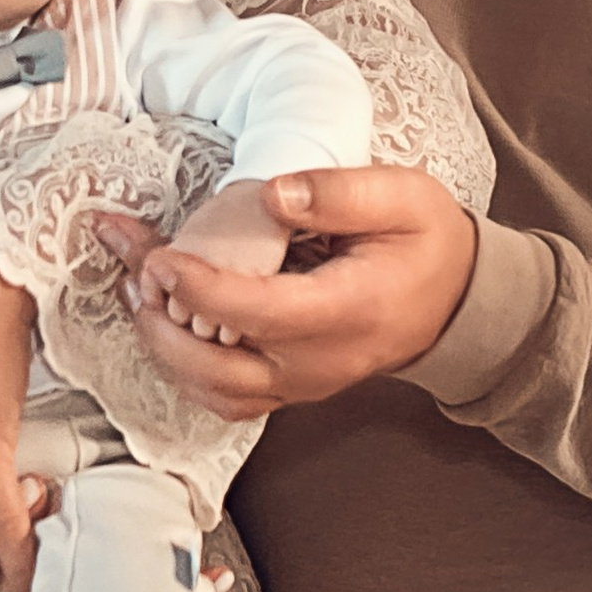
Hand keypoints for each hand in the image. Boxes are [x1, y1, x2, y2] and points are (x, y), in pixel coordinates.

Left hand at [96, 165, 478, 421]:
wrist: (456, 303)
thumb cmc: (426, 243)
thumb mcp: (402, 197)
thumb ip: (339, 193)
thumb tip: (272, 195)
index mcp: (346, 312)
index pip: (256, 313)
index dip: (197, 288)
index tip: (157, 257)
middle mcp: (318, 363)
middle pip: (217, 369)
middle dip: (161, 323)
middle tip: (136, 268)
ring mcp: (301, 384)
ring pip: (211, 391)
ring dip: (163, 346)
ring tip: (137, 289)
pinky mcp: (288, 390)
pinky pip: (223, 397)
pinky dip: (182, 367)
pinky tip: (162, 320)